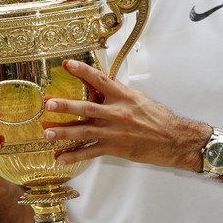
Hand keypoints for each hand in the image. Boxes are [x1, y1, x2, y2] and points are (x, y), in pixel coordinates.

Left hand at [42, 59, 206, 170]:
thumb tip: (100, 87)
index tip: (68, 64)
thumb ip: (119, 94)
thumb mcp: (139, 99)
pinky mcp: (115, 148)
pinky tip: (61, 158)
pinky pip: (90, 151)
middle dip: (66, 106)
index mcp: (124, 96)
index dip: (83, 71)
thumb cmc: (159, 119)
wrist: (174, 139)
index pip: (100, 80)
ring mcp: (115, 132)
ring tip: (47, 133)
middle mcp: (118, 113)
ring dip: (64, 132)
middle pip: (87, 107)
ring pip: (84, 131)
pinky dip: (74, 156)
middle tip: (49, 103)